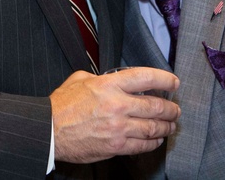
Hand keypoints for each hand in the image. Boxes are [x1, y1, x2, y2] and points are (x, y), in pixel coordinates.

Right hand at [51, 68, 180, 163]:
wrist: (49, 130)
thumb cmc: (62, 105)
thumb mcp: (80, 79)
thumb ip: (101, 78)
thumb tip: (113, 79)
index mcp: (109, 85)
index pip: (146, 78)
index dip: (165, 79)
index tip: (173, 83)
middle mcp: (117, 105)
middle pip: (156, 105)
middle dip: (171, 108)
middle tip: (175, 109)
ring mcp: (118, 127)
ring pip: (153, 127)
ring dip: (166, 126)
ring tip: (170, 125)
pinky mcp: (116, 146)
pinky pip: (143, 145)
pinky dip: (154, 142)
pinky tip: (156, 139)